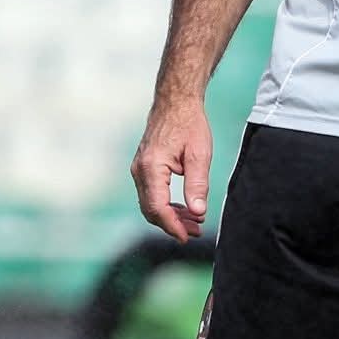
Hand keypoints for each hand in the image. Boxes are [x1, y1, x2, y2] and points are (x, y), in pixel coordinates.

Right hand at [130, 95, 212, 242]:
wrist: (175, 102)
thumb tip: (198, 212)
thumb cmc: (189, 123)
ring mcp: (139, 169)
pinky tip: (185, 209)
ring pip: (150, 204)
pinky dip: (167, 205)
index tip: (187, 237)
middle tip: (196, 232)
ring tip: (195, 223)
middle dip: (173, 225)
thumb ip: (198, 184)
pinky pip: (151, 194)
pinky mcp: (143, 168)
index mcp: (151, 167)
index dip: (172, 226)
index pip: (157, 207)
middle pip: (151, 210)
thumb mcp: (199, 154)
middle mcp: (140, 170)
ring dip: (171, 216)